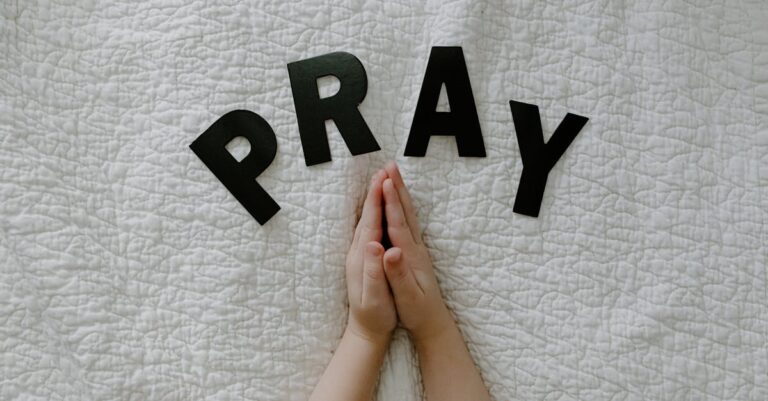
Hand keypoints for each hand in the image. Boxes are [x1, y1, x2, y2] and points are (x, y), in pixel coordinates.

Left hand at [344, 169, 396, 344]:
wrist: (366, 331)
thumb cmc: (375, 315)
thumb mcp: (375, 296)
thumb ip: (373, 270)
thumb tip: (374, 244)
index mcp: (363, 257)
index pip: (371, 222)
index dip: (378, 200)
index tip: (384, 179)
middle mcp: (359, 252)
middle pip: (368, 215)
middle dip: (376, 192)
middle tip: (384, 169)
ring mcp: (361, 254)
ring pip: (369, 219)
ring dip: (375, 199)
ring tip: (382, 180)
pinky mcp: (366, 258)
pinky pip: (372, 227)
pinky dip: (377, 213)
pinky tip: (381, 208)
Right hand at [380, 162, 454, 343]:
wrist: (433, 322)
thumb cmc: (417, 311)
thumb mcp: (407, 296)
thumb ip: (398, 273)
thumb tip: (391, 251)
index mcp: (410, 255)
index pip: (398, 223)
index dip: (389, 202)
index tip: (383, 181)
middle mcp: (415, 247)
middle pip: (405, 211)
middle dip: (396, 188)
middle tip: (390, 165)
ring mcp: (416, 249)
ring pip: (407, 214)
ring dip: (400, 193)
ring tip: (393, 175)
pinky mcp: (413, 252)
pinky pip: (406, 222)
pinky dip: (401, 206)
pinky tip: (398, 202)